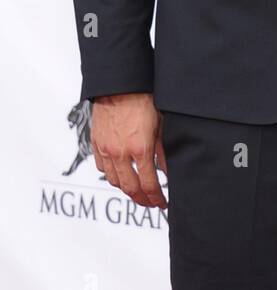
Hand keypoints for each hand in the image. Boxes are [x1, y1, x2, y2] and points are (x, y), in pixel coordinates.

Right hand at [90, 92, 167, 207]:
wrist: (120, 85)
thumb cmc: (144, 100)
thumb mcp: (161, 127)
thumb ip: (164, 151)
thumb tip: (168, 171)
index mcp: (140, 149)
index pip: (149, 184)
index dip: (156, 198)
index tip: (162, 204)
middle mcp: (120, 153)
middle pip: (130, 188)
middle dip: (142, 199)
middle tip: (151, 203)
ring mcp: (106, 149)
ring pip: (114, 180)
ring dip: (126, 189)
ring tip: (137, 191)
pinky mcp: (96, 143)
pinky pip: (102, 167)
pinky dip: (111, 175)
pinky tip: (120, 175)